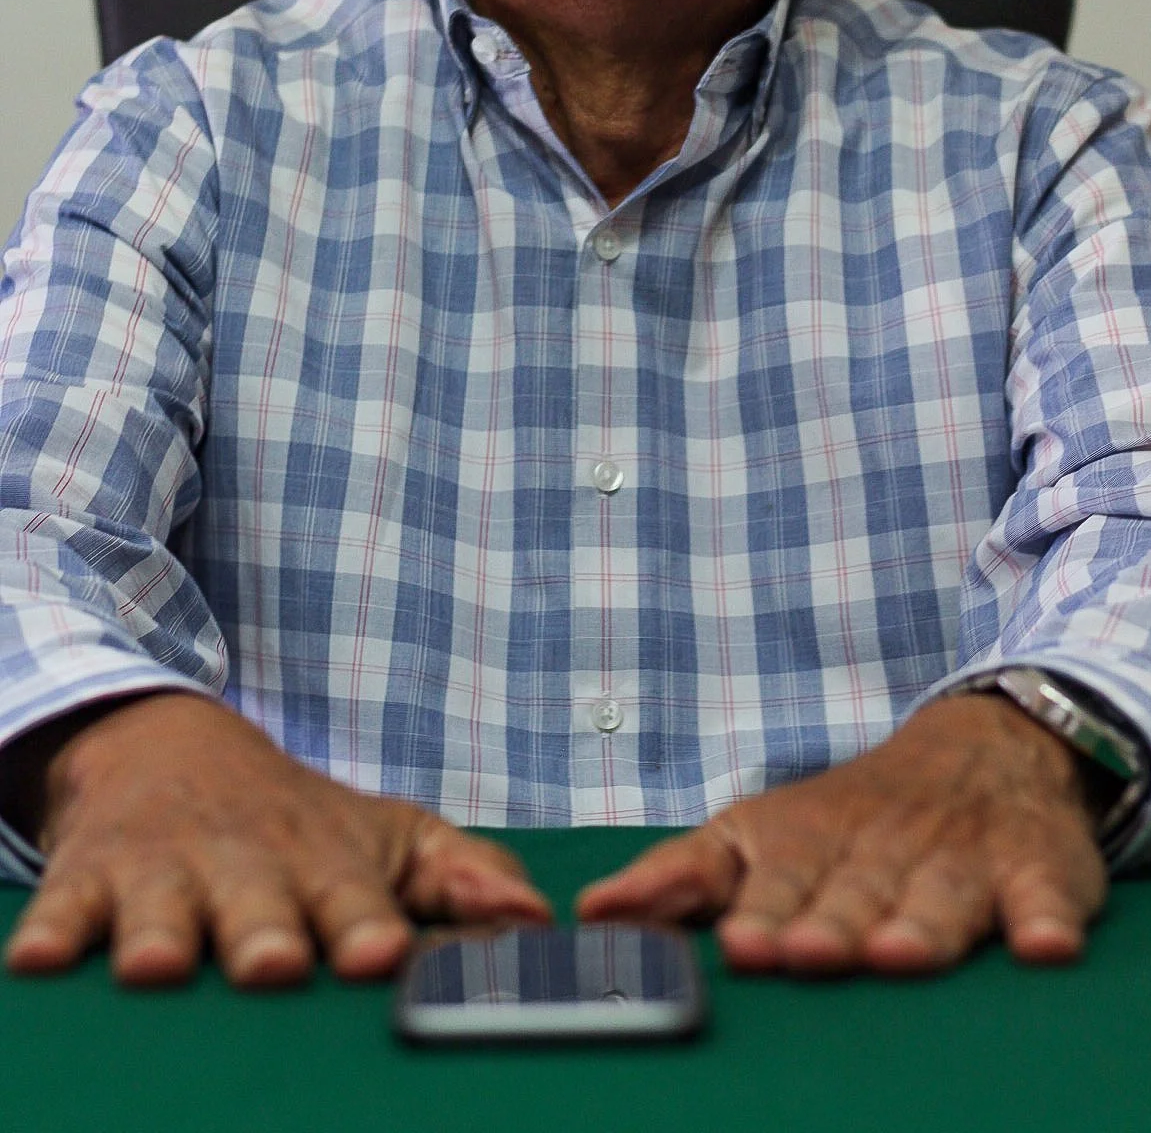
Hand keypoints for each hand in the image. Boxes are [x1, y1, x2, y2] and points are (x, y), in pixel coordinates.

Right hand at [3, 693, 549, 987]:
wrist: (174, 751)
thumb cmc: (297, 823)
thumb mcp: (387, 838)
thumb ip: (462, 878)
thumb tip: (536, 918)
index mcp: (326, 863)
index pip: (355, 895)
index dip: (367, 923)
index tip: (383, 953)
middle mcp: (248, 865)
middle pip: (258, 904)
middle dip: (266, 931)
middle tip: (275, 963)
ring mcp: (166, 871)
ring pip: (162, 906)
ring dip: (160, 933)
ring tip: (156, 964)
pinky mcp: (92, 878)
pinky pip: (64, 906)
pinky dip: (52, 930)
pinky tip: (43, 958)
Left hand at [577, 694, 1106, 974]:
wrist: (980, 748)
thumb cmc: (849, 819)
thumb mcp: (757, 835)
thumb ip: (681, 879)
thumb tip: (592, 916)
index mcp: (808, 840)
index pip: (777, 877)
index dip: (758, 910)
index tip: (740, 945)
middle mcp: (882, 846)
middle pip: (855, 892)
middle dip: (830, 924)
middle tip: (805, 953)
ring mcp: (960, 857)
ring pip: (941, 895)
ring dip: (922, 925)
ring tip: (899, 955)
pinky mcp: (1035, 868)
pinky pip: (1045, 893)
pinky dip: (1048, 916)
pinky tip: (1046, 945)